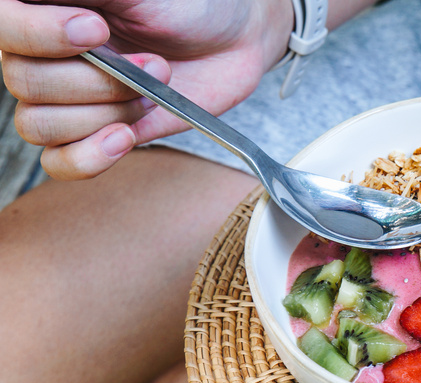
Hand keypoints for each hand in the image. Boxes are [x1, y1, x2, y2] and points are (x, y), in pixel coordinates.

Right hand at [0, 0, 292, 178]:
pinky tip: (125, 138)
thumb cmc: (187, 3)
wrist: (232, 42)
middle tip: (154, 63)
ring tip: (151, 92)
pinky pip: (57, 163)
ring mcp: (65, 96)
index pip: (2, 24)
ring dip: (106, 113)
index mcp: (42, 7)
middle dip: (98, 80)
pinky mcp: (92, 134)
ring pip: (40, 124)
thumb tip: (56, 2)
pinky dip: (88, 158)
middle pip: (23, 80)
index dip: (38, 34)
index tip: (97, 29)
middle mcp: (41, 50)